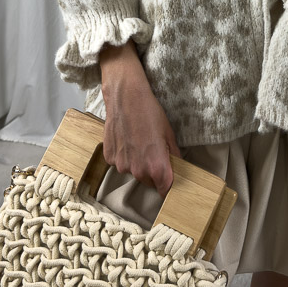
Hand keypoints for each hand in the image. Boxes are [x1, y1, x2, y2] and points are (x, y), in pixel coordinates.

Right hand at [101, 69, 183, 197]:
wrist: (125, 97)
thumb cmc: (150, 113)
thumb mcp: (168, 133)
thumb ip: (174, 155)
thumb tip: (178, 167)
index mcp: (156, 166)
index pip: (164, 189)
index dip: (168, 187)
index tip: (168, 182)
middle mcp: (138, 170)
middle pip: (148, 181)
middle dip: (153, 172)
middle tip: (153, 152)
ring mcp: (121, 165)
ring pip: (133, 172)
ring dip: (137, 163)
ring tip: (138, 142)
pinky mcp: (109, 158)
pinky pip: (120, 163)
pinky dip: (124, 156)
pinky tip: (126, 139)